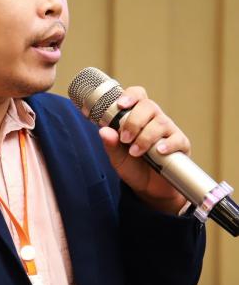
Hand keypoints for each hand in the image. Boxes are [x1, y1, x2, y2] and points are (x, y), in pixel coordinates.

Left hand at [98, 86, 189, 214]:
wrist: (150, 189)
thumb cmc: (133, 167)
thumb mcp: (117, 158)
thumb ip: (111, 144)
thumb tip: (103, 131)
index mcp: (138, 117)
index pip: (137, 96)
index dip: (130, 96)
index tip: (120, 105)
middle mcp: (154, 120)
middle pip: (149, 106)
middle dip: (134, 121)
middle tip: (125, 139)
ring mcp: (169, 131)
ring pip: (161, 122)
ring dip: (145, 137)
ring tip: (135, 152)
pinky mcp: (181, 145)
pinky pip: (177, 139)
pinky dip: (167, 144)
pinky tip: (159, 151)